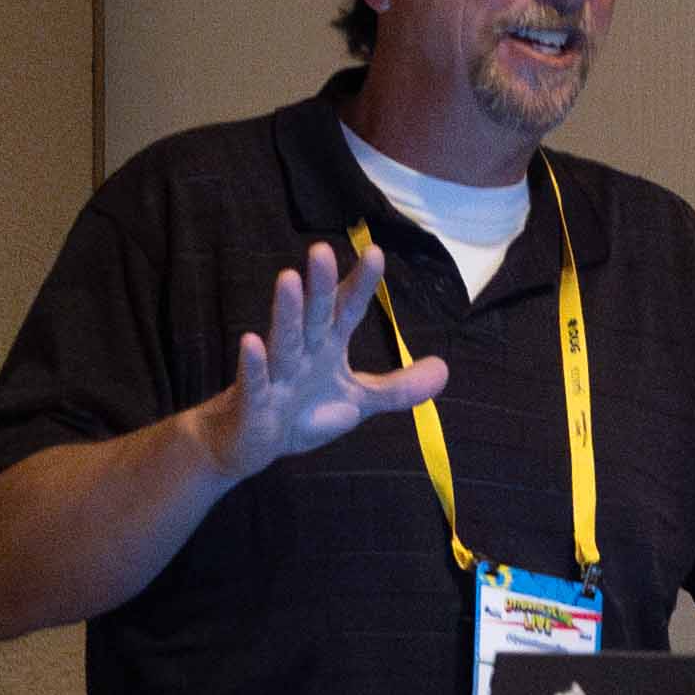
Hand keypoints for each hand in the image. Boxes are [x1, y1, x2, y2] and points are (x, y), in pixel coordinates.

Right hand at [206, 240, 447, 478]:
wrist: (249, 444)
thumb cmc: (302, 413)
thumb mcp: (357, 401)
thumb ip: (398, 387)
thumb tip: (445, 368)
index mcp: (327, 347)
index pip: (346, 310)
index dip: (360, 285)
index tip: (376, 254)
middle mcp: (302, 353)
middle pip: (314, 315)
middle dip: (319, 285)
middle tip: (322, 249)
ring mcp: (276, 375)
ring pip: (283, 340)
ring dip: (286, 311)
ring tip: (288, 277)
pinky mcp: (254, 401)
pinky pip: (255, 381)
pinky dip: (254, 364)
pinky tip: (250, 340)